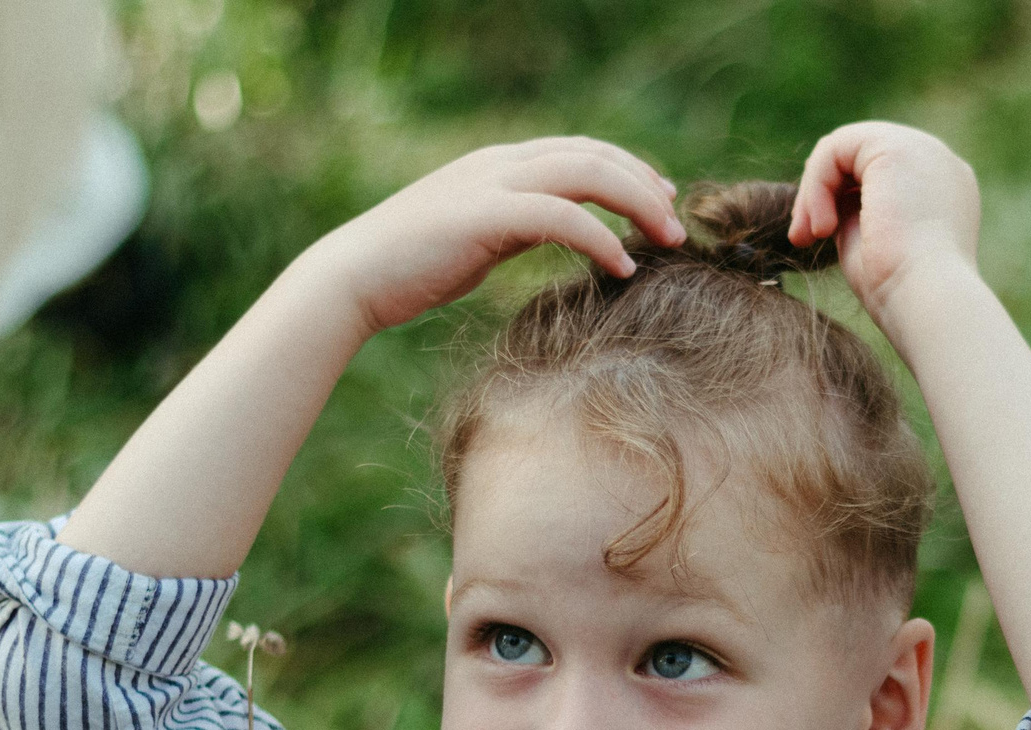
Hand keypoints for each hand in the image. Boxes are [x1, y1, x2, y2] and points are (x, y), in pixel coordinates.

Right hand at [304, 137, 686, 337]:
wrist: (353, 278)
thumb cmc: (413, 269)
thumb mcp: (481, 239)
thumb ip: (521, 226)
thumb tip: (562, 234)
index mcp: (501, 164)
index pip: (581, 150)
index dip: (630, 170)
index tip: (662, 201)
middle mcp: (500, 163)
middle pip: (594, 154)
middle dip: (645, 185)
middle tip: (677, 226)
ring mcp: (491, 183)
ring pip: (586, 173)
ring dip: (637, 203)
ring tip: (667, 241)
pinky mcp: (483, 216)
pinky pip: (561, 216)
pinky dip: (600, 238)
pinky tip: (622, 267)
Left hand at [788, 121, 980, 331]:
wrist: (929, 303)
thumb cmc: (904, 294)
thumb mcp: (874, 246)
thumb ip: (855, 214)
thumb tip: (828, 201)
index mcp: (944, 189)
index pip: (879, 174)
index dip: (839, 198)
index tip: (814, 238)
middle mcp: (939, 162)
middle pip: (860, 155)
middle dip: (821, 193)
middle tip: (801, 238)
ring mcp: (922, 148)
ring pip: (843, 149)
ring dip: (814, 192)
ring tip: (810, 236)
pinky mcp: (896, 146)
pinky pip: (835, 149)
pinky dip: (816, 186)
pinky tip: (823, 228)